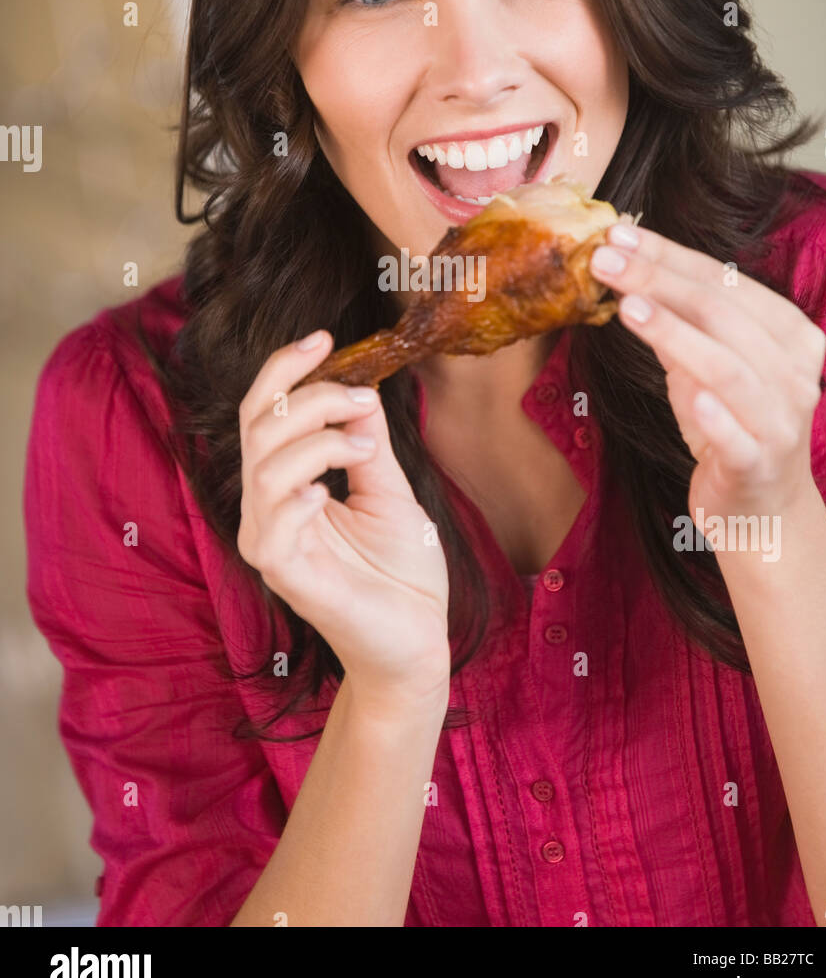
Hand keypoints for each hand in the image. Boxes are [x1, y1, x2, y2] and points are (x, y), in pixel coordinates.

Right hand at [237, 331, 449, 710]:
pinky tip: (328, 491)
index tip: (325, 338)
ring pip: (264, 466)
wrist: (417, 640)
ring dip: (316, 440)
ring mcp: (271, 541)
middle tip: (361, 396)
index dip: (286, 370)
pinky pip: (272, 523)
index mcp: (289, 484)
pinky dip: (298, 495)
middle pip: (257, 426)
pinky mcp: (283, 573)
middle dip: (307, 396)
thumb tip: (360, 386)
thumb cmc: (402, 574)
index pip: (266, 413)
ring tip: (362, 444)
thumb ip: (366, 442)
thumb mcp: (389, 491)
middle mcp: (269, 508)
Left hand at [589, 223, 825, 549]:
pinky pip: (737, 438)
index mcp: (789, 335)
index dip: (669, 255)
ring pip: (728, 368)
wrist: (763, 510)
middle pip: (722, 315)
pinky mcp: (758, 465)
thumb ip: (678, 321)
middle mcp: (792, 373)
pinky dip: (716, 416)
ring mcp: (780, 420)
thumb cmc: (732, 425)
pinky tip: (692, 400)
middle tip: (605, 259)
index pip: (724, 281)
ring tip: (627, 306)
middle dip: (658, 281)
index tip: (618, 234)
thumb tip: (626, 269)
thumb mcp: (705, 365)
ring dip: (676, 333)